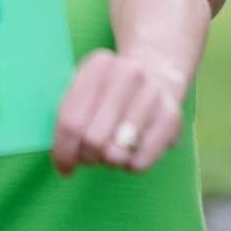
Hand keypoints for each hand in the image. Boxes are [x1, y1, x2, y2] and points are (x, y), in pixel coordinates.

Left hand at [51, 49, 185, 176]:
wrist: (156, 73)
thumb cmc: (109, 89)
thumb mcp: (86, 85)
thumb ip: (69, 112)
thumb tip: (58, 152)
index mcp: (99, 65)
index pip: (71, 121)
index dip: (63, 151)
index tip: (63, 166)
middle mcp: (128, 75)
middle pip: (92, 140)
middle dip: (85, 157)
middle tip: (87, 156)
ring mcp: (152, 95)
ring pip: (116, 154)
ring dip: (108, 161)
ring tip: (110, 148)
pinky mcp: (171, 117)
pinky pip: (140, 162)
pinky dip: (130, 164)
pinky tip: (132, 149)